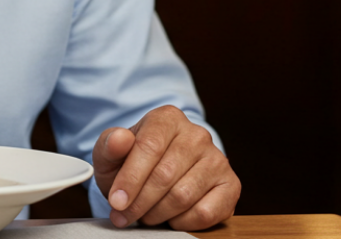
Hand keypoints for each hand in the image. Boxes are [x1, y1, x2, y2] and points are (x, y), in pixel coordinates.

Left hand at [92, 105, 240, 229]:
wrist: (158, 174)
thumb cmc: (132, 163)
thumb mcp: (111, 154)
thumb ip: (109, 145)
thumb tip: (119, 138)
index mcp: (167, 118)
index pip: (149, 147)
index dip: (130, 178)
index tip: (116, 201)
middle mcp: (197, 134)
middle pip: (165, 174)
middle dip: (140, 201)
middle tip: (125, 215)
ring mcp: (217, 159)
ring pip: (183, 196)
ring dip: (158, 213)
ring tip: (145, 215)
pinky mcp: (230, 185)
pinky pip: (205, 212)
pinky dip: (181, 222)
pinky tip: (170, 217)